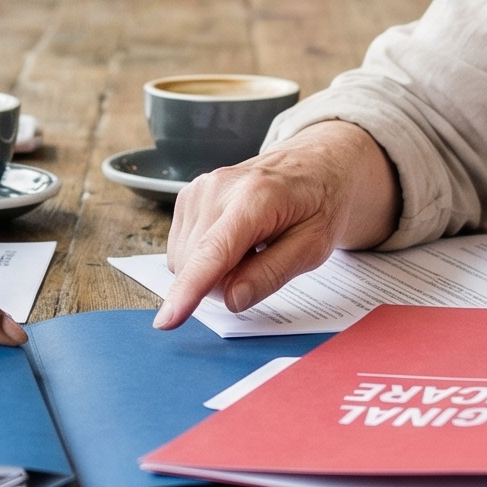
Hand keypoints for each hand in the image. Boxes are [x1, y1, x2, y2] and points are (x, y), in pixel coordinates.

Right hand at [154, 121, 398, 328]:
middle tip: (262, 262)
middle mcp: (217, 188)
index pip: (214, 251)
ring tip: (251, 247)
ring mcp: (197, 189)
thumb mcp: (314, 247)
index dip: (189, 289)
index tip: (167, 320)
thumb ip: (272, 273)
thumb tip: (232, 299)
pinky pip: (182, 250)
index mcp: (255, 197)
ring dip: (214, 271)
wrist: (312, 165)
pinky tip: (234, 241)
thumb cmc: (318, 205)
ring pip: (184, 262)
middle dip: (224, 283)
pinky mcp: (186, 195)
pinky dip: (205, 258)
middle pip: (196, 265)